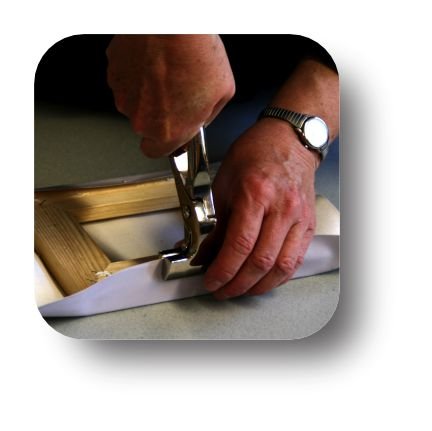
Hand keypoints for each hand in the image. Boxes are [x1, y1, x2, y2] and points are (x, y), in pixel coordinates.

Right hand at [106, 35, 234, 156]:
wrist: (172, 22)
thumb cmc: (197, 53)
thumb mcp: (222, 93)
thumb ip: (207, 116)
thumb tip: (201, 116)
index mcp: (167, 130)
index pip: (154, 152)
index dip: (163, 143)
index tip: (170, 133)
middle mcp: (141, 118)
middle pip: (146, 125)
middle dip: (159, 113)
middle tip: (177, 92)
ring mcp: (124, 95)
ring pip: (135, 102)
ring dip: (148, 92)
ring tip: (167, 71)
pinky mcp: (114, 72)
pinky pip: (127, 80)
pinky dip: (138, 74)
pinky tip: (155, 61)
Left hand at [198, 119, 318, 298]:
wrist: (288, 140)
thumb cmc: (255, 154)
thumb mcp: (224, 186)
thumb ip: (216, 226)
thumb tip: (205, 255)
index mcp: (256, 194)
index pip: (239, 246)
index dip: (222, 271)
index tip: (210, 281)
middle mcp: (281, 208)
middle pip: (260, 262)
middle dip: (237, 284)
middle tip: (221, 290)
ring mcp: (298, 218)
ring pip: (281, 267)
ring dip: (258, 286)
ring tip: (240, 290)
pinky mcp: (308, 225)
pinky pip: (295, 260)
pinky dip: (278, 276)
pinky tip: (263, 280)